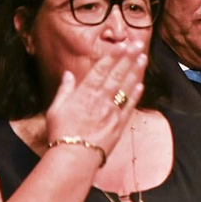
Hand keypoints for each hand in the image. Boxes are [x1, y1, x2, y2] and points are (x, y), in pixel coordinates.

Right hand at [44, 38, 146, 158]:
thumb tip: (69, 75)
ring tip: (143, 58)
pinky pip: (130, 106)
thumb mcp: (56, 108)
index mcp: (84, 93)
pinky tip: (141, 84)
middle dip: (128, 58)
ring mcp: (112, 112)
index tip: (121, 44)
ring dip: (135, 71)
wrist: (75, 156)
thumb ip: (65, 90)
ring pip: (126, 87)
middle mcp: (101, 99)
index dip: (113, 56)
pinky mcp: (120, 125)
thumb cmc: (62, 133)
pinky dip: (136, 95)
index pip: (101, 69)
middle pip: (117, 74)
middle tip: (138, 44)